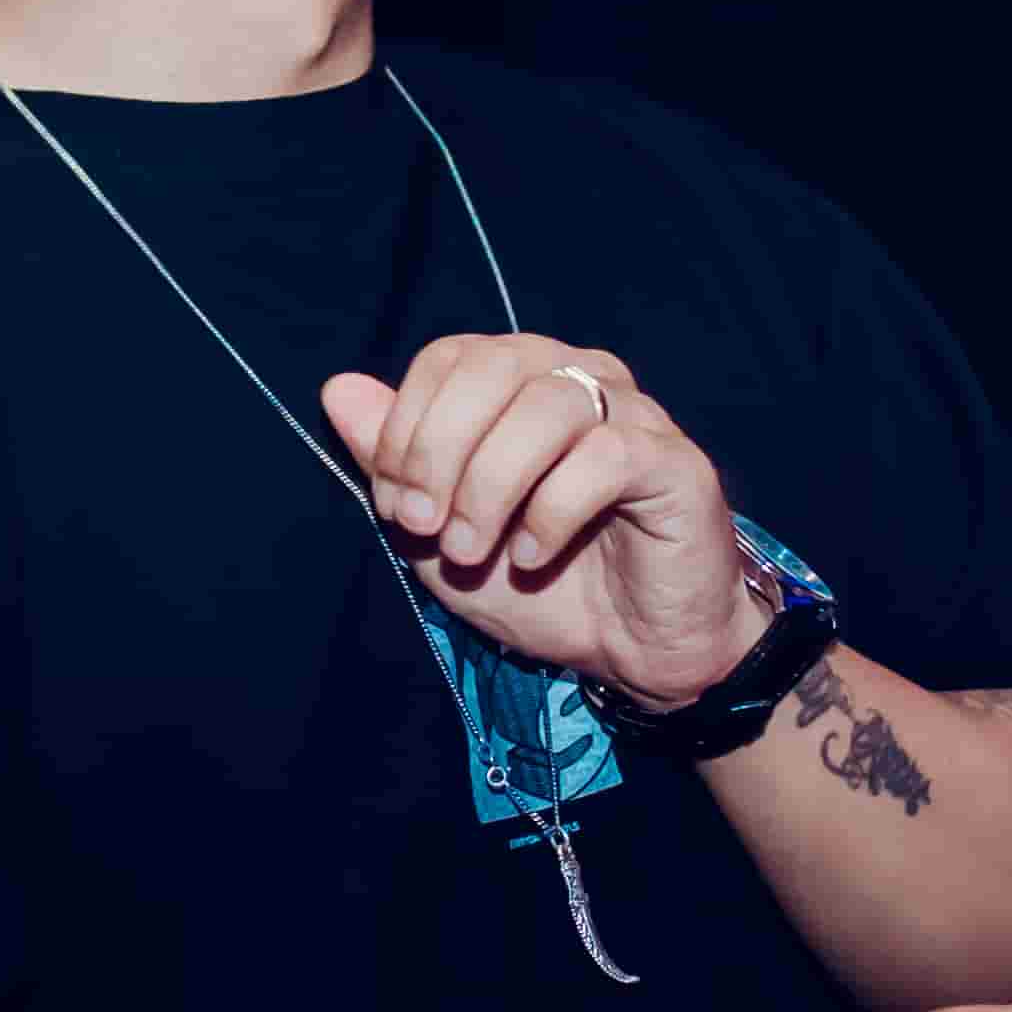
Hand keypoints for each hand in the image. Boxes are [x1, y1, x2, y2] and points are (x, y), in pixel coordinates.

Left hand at [316, 336, 756, 708]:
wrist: (630, 653)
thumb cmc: (540, 586)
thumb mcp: (440, 535)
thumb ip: (391, 464)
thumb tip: (338, 390)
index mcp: (522, 381)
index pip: (451, 358)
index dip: (408, 426)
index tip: (397, 506)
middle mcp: (579, 379)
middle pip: (494, 367)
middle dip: (440, 450)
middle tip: (426, 528)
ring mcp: (633, 414)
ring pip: (547, 406)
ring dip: (489, 485)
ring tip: (471, 551)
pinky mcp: (673, 462)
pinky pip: (604, 456)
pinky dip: (551, 511)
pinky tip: (533, 556)